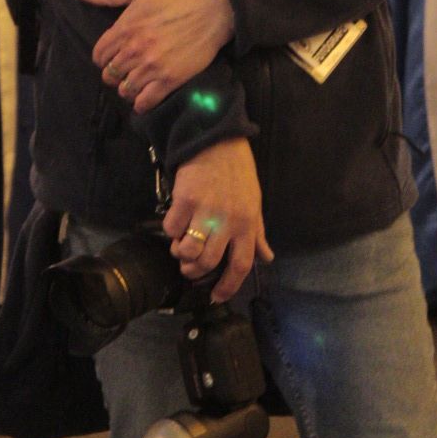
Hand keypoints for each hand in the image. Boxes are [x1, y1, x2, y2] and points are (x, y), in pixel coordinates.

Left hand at [76, 0, 235, 110]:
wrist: (212, 12)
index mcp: (125, 28)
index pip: (99, 55)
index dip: (103, 58)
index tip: (112, 57)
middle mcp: (135, 50)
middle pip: (110, 74)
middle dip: (114, 73)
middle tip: (124, 70)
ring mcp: (152, 67)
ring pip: (125, 90)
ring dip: (127, 88)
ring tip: (135, 82)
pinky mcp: (169, 80)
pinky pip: (145, 102)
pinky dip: (141, 103)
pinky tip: (144, 97)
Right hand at [162, 139, 272, 302]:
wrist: (216, 140)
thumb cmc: (237, 173)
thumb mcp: (254, 203)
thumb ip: (257, 233)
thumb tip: (266, 257)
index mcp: (247, 224)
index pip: (241, 265)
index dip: (228, 286)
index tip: (217, 297)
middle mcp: (228, 221)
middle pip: (209, 262)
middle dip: (196, 272)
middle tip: (190, 269)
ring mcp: (205, 210)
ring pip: (189, 251)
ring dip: (181, 255)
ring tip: (181, 249)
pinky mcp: (184, 199)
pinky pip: (172, 229)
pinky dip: (171, 233)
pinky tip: (176, 226)